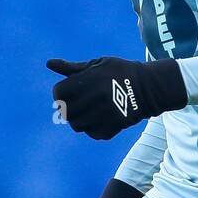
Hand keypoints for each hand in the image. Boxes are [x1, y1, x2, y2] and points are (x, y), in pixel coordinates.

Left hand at [48, 56, 186, 140]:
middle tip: (79, 104)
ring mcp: (103, 114)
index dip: (60, 94)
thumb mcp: (97, 64)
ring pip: (78, 125)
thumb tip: (49, 64)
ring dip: (80, 120)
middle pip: (66, 112)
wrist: (149, 88)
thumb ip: (72, 68)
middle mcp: (94, 98)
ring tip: (90, 111)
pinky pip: (93, 133)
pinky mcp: (112, 127)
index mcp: (88, 81)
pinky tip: (103, 118)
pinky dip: (94, 128)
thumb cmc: (120, 72)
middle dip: (69, 108)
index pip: (58, 94)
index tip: (68, 93)